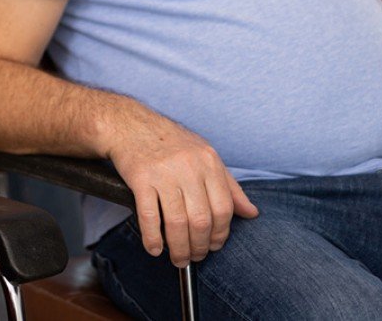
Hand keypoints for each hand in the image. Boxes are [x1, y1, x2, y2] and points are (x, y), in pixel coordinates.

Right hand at [106, 101, 257, 267]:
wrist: (130, 124)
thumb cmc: (170, 142)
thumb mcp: (205, 156)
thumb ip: (230, 186)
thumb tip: (251, 213)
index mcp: (209, 162)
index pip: (223, 209)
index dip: (220, 235)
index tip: (213, 246)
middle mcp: (188, 166)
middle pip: (201, 220)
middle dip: (199, 247)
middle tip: (194, 256)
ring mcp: (163, 172)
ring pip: (176, 222)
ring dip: (178, 248)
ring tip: (178, 257)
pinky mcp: (139, 177)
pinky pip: (148, 215)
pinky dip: (152, 238)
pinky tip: (155, 248)